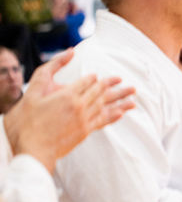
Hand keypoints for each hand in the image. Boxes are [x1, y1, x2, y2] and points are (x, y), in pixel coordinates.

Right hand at [3, 50, 134, 171]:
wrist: (32, 149)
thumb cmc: (27, 121)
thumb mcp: (33, 91)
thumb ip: (50, 69)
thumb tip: (70, 52)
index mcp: (67, 95)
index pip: (87, 82)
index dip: (94, 78)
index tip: (100, 76)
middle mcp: (80, 106)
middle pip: (101, 92)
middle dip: (114, 86)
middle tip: (129, 84)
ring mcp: (84, 120)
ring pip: (106, 106)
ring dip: (121, 100)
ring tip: (133, 96)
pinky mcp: (85, 132)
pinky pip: (103, 121)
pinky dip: (113, 116)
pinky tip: (121, 113)